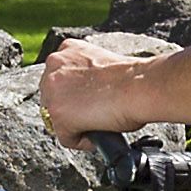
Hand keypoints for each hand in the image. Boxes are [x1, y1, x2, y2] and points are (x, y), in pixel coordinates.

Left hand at [39, 29, 174, 139]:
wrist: (139, 86)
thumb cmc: (133, 77)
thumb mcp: (103, 64)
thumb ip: (87, 74)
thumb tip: (90, 94)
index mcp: (68, 49)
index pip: (58, 76)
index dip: (73, 91)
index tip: (86, 99)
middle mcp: (55, 66)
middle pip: (52, 96)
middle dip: (70, 107)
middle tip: (92, 113)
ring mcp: (53, 91)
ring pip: (55, 117)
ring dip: (74, 124)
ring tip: (97, 124)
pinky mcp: (58, 115)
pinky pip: (66, 137)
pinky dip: (81, 141)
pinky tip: (98, 134)